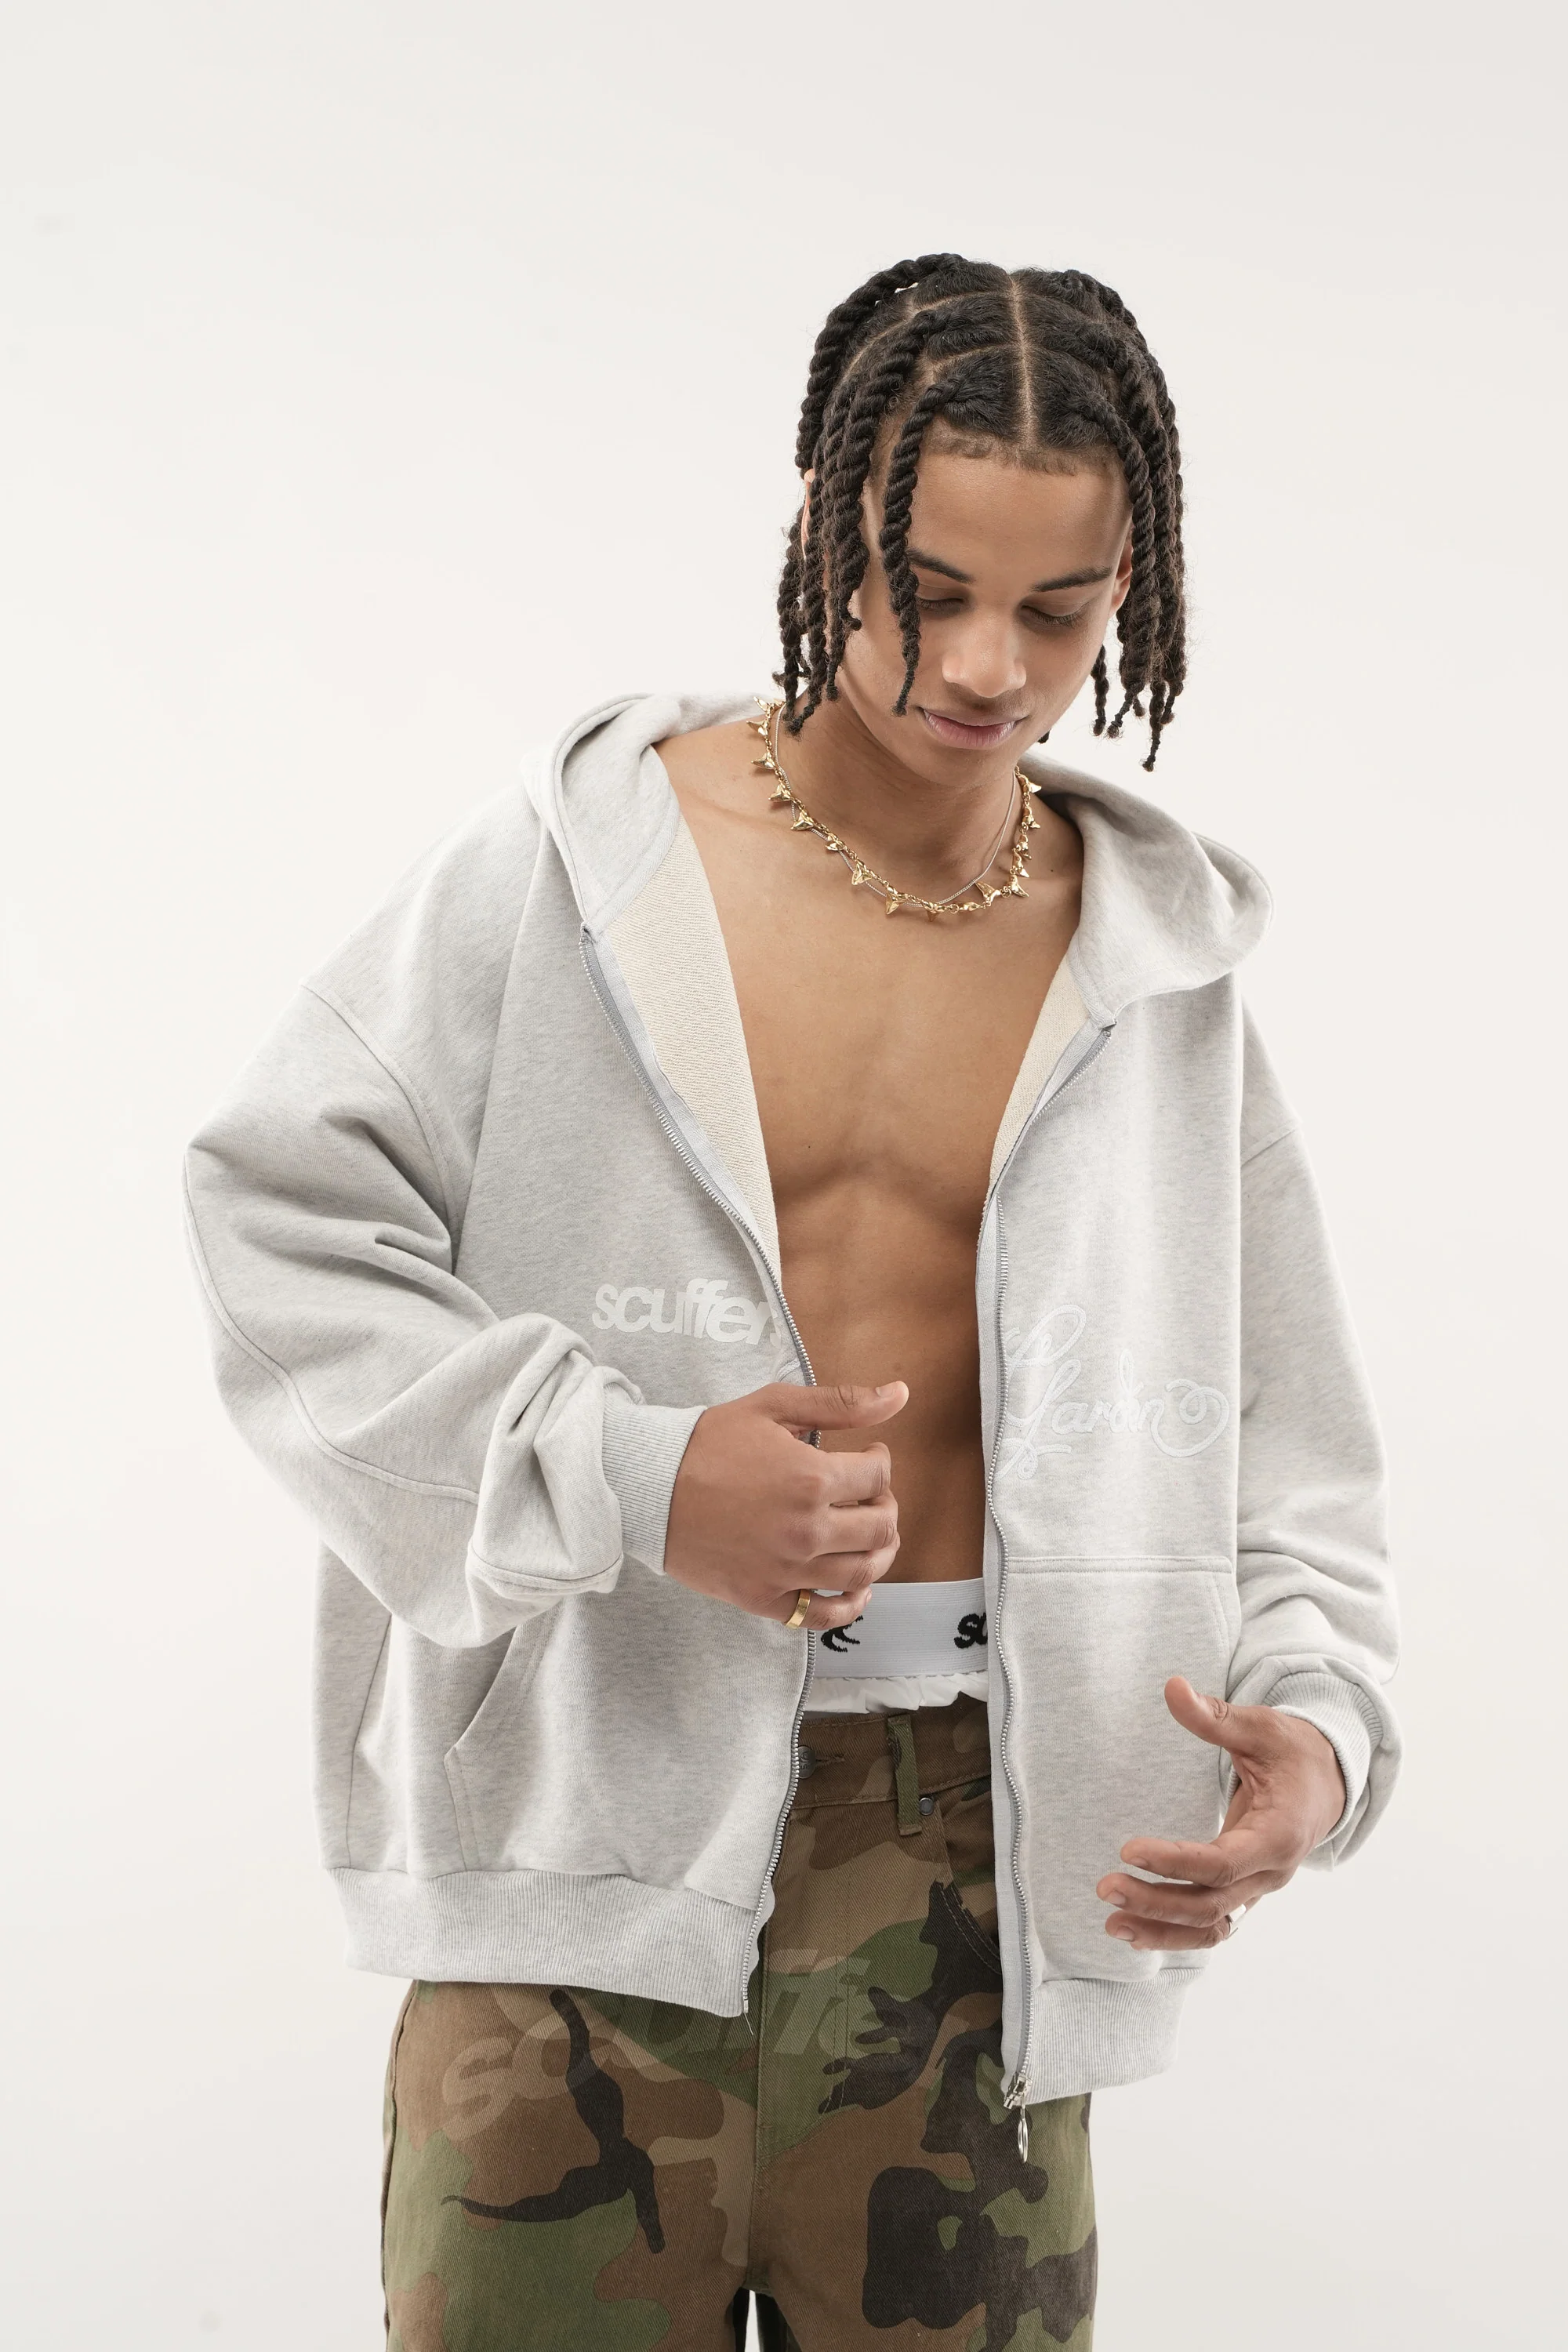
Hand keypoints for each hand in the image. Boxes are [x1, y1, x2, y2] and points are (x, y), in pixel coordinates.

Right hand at [663, 1380, 905, 1630]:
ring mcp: (786, 1570)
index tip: (868, 1455)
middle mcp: (806, 1531)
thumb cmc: (707, 1442)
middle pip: (881, 1527)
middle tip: (869, 1494)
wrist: (646, 1487)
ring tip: (865, 1533)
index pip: (879, 1476)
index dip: (881, 1461)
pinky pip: (824, 1615)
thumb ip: (841, 1403)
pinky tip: (855, 1587)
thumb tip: (900, 1395)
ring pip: (862, 1573)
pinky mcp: (764, 1598)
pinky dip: (850, 1604)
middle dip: (886, 1505)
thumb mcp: (773, 1406)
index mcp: (811, 1479)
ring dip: (879, 1552)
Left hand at [1096, 1675, 1346, 1950]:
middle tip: (1104, 1885)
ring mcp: (1259, 1888)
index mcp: (1279, 1835)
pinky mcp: (1245, 1891)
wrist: (1329, 1782)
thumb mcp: (1261, 1728)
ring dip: (1162, 1929)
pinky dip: (1176, 1933)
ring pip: (1211, 1926)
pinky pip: (1212, 1924)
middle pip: (1211, 1904)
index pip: (1222, 1863)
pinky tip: (1136, 1930)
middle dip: (1156, 1901)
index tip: (1128, 1850)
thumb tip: (1172, 1687)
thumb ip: (1215, 1717)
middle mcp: (1271, 1872)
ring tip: (1112, 1923)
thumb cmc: (1294, 1752)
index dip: (1174, 1862)